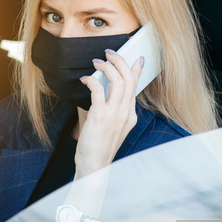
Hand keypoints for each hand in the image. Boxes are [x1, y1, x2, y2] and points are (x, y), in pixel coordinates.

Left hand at [74, 51, 143, 177]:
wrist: (94, 166)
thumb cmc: (96, 146)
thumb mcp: (105, 124)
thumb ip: (102, 105)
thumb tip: (92, 85)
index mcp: (130, 115)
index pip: (136, 86)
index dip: (137, 69)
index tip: (136, 58)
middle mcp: (126, 113)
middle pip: (129, 79)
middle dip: (120, 61)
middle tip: (109, 54)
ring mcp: (115, 114)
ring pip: (119, 81)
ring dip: (108, 67)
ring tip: (97, 61)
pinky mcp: (100, 116)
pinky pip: (98, 90)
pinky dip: (91, 80)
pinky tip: (84, 80)